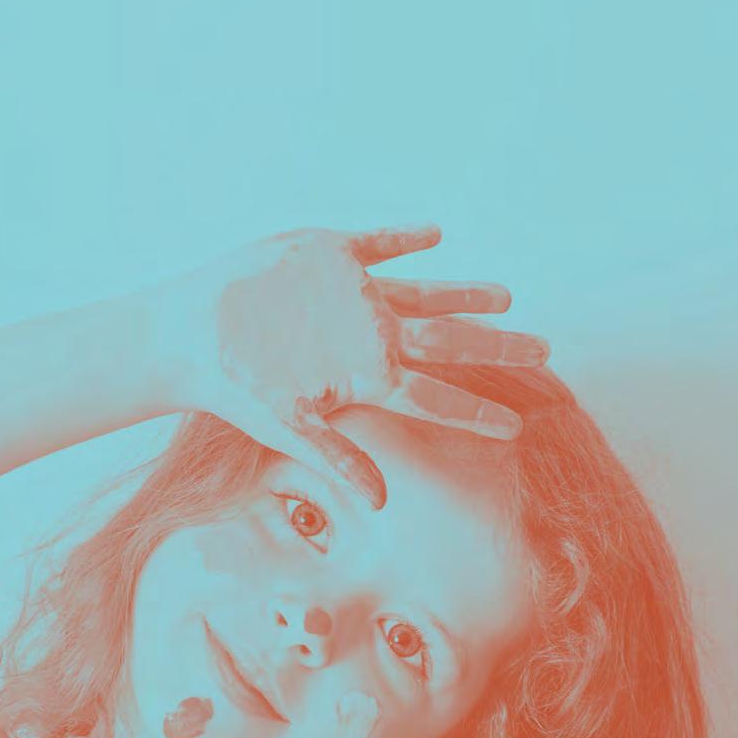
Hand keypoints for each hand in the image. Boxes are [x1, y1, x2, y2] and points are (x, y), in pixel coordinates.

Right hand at [142, 225, 547, 499]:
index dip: (476, 412)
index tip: (517, 426)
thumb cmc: (238, 388)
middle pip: (448, 343)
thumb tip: (381, 504)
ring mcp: (356, 297)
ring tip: (509, 295)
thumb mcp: (290, 427)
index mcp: (371, 377)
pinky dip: (406, 238)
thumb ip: (338, 459)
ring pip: (426, 294)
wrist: (193, 334)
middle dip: (497, 347)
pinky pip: (379, 245)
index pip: (435, 397)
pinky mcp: (331, 256)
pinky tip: (437, 232)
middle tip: (545, 351)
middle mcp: (373, 336)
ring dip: (467, 293)